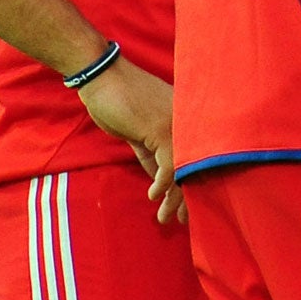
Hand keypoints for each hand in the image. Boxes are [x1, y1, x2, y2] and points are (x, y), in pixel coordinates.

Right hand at [76, 58, 183, 224]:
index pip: (197, 158)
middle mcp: (188, 121)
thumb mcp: (139, 133)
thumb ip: (152, 153)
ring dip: (175, 197)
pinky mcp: (161, 129)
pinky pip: (170, 163)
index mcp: (186, 120)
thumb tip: (161, 180)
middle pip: (197, 165)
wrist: (102, 79)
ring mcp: (177, 124)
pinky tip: (154, 196)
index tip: (189, 209)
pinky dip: (163, 183)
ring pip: (184, 168)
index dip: (195, 185)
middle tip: (184, 220)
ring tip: (165, 217)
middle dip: (190, 197)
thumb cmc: (120, 101)